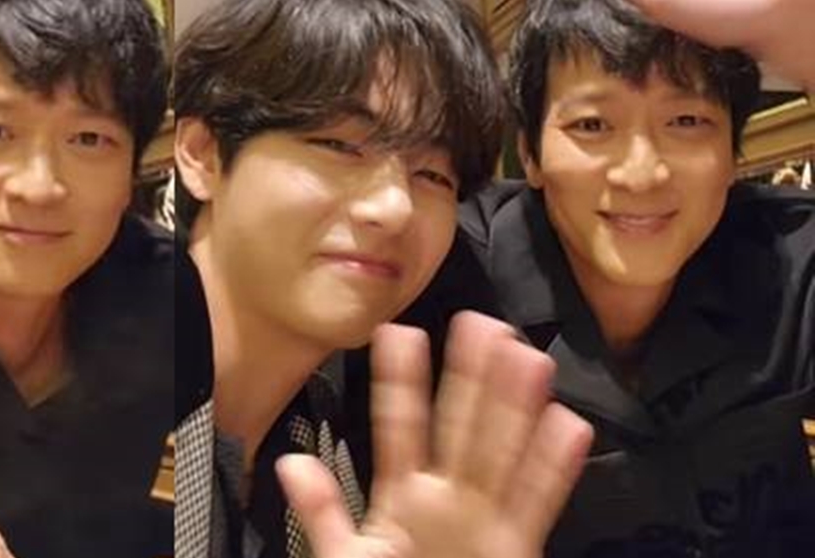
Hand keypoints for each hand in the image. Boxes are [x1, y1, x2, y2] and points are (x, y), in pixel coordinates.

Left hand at [278, 311, 592, 557]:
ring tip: (525, 357)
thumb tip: (291, 463)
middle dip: (471, 377)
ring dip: (516, 408)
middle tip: (481, 323)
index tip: (397, 334)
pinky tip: (566, 425)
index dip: (399, 382)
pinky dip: (553, 468)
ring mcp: (484, 522)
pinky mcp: (516, 547)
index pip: (399, 429)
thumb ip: (323, 511)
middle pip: (460, 428)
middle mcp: (446, 502)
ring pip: (502, 453)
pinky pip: (537, 503)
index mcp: (403, 500)